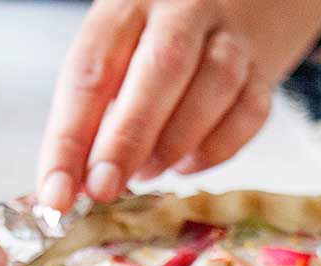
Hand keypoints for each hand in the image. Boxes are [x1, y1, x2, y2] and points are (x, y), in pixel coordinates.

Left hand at [36, 0, 320, 209]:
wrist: (243, 0)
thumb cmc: (159, 35)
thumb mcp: (116, 52)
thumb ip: (96, 111)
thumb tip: (73, 184)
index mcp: (128, 2)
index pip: (90, 71)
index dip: (69, 138)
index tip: (56, 192)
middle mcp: (182, 8)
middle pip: (159, 69)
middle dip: (126, 139)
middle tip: (104, 188)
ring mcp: (230, 34)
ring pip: (213, 87)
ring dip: (173, 144)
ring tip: (146, 172)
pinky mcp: (265, 67)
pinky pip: (248, 113)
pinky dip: (215, 150)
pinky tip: (186, 163)